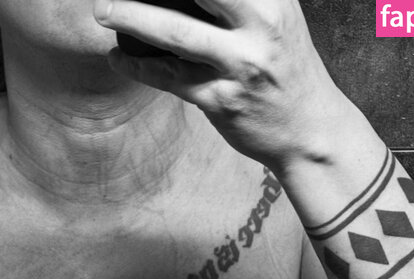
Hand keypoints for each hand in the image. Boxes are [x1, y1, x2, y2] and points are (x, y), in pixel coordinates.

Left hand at [93, 0, 349, 171]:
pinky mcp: (222, 100)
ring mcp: (241, 65)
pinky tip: (118, 57)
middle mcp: (261, 24)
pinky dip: (139, 67)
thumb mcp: (277, 16)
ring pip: (176, 34)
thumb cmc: (285, 68)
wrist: (310, 130)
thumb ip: (239, 3)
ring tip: (103, 12)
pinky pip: (170, 78)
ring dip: (132, 19)